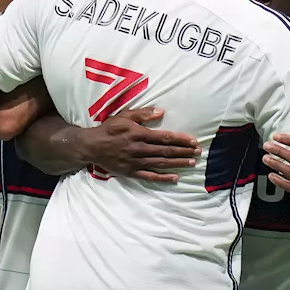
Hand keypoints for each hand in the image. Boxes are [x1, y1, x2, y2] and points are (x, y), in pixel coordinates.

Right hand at [77, 107, 200, 181]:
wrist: (92, 146)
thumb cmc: (109, 129)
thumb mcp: (124, 116)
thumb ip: (143, 114)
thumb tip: (161, 112)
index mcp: (139, 134)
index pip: (165, 138)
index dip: (181, 140)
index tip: (193, 142)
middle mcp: (139, 149)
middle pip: (166, 151)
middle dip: (184, 152)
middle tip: (198, 153)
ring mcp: (136, 162)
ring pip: (161, 163)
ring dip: (178, 163)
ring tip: (192, 163)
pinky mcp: (131, 172)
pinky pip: (150, 176)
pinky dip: (163, 177)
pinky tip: (175, 177)